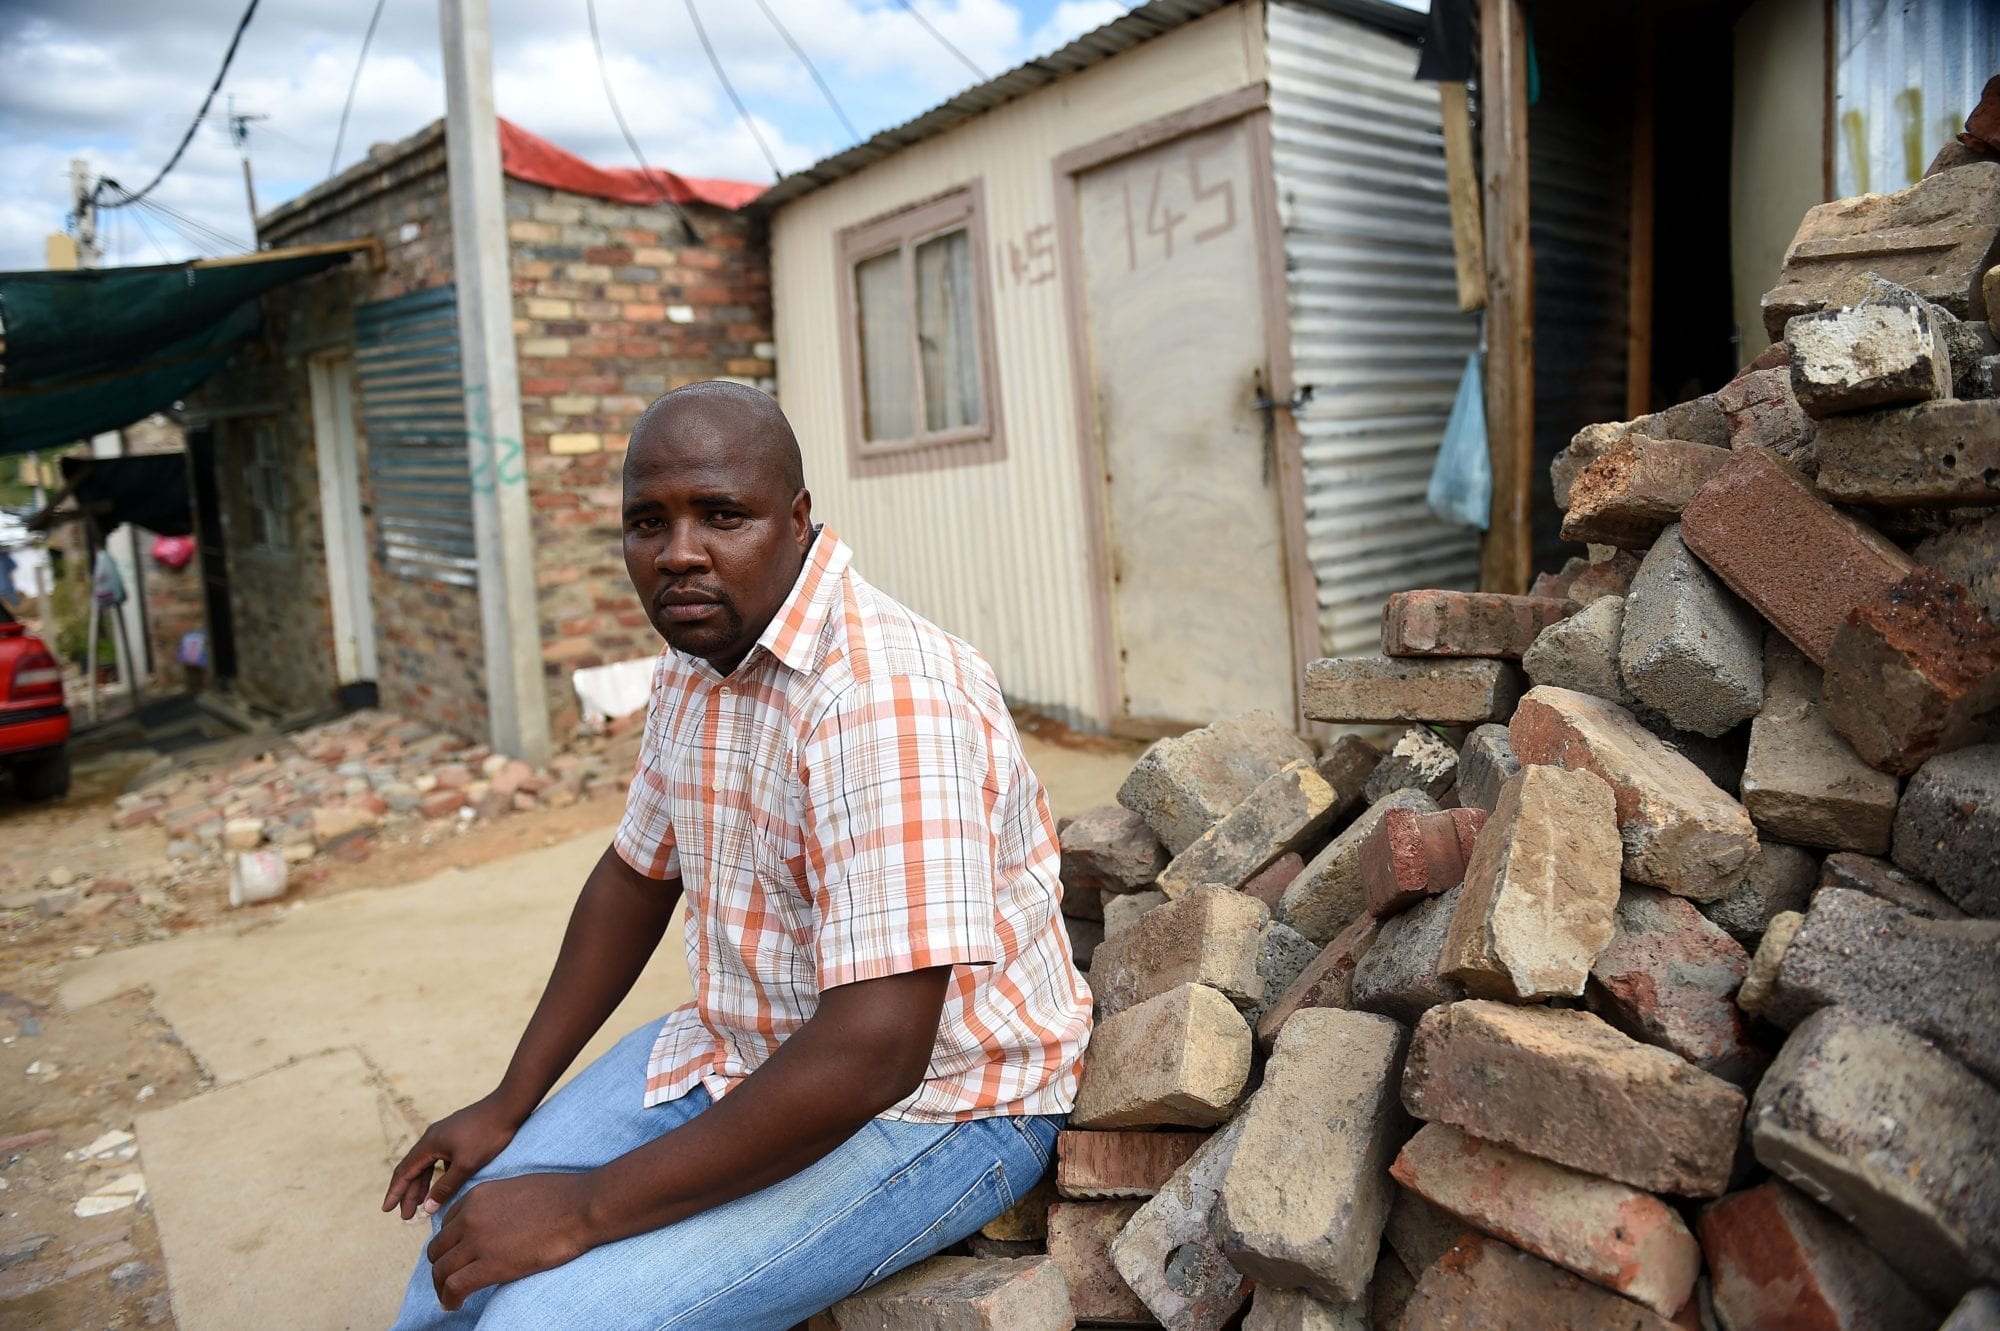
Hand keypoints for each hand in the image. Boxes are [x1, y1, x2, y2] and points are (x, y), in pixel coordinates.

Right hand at [382, 1093, 527, 1221]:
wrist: (508, 1106)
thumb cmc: (488, 1134)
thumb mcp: (467, 1164)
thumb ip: (446, 1186)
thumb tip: (427, 1207)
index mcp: (429, 1143)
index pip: (404, 1172)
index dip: (395, 1192)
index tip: (386, 1210)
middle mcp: (432, 1138)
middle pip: (413, 1169)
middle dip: (408, 1193)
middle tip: (406, 1217)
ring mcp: (444, 1135)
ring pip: (427, 1164)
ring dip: (422, 1185)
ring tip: (421, 1206)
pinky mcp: (456, 1135)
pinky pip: (439, 1159)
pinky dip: (436, 1175)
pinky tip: (442, 1186)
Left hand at [426, 1172, 594, 1310]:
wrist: (581, 1206)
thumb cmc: (561, 1196)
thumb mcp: (518, 1188)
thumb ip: (498, 1203)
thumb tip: (496, 1222)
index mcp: (478, 1195)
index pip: (447, 1224)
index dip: (451, 1245)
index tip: (459, 1257)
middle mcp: (470, 1216)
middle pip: (438, 1249)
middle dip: (441, 1266)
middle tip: (450, 1280)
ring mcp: (478, 1240)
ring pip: (441, 1270)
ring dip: (442, 1287)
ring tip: (450, 1297)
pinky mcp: (490, 1264)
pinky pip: (455, 1286)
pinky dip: (449, 1299)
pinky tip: (455, 1304)